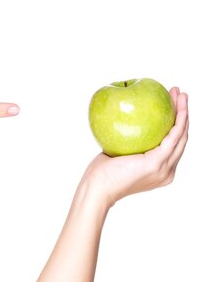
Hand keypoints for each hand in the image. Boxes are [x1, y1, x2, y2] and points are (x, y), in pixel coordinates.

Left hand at [83, 87, 188, 208]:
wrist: (97, 187)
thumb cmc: (102, 172)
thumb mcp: (120, 154)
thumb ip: (130, 142)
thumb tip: (129, 121)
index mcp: (160, 170)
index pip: (172, 143)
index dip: (176, 123)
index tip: (172, 103)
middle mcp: (167, 171)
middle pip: (181, 138)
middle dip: (183, 113)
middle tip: (180, 94)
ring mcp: (164, 169)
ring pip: (180, 135)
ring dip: (184, 113)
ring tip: (181, 94)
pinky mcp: (157, 163)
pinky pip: (172, 137)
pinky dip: (179, 121)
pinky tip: (178, 107)